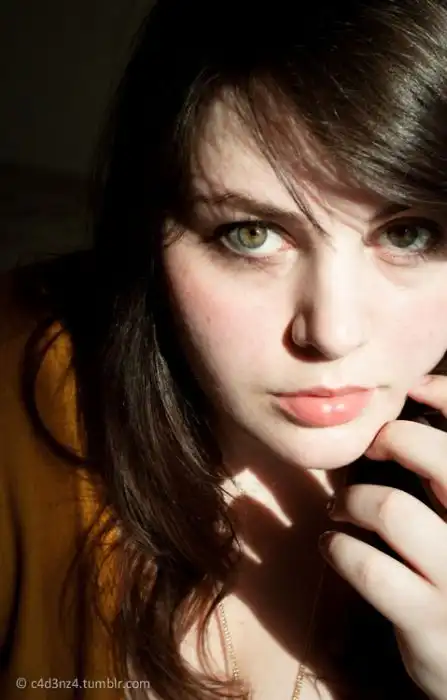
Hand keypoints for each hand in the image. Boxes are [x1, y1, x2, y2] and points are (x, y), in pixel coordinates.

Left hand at [319, 375, 446, 699]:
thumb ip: (445, 475)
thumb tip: (419, 400)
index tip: (415, 388)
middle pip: (437, 458)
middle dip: (394, 439)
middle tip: (373, 445)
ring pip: (391, 508)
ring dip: (352, 500)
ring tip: (339, 508)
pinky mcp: (429, 619)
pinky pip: (369, 566)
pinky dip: (339, 548)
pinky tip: (332, 546)